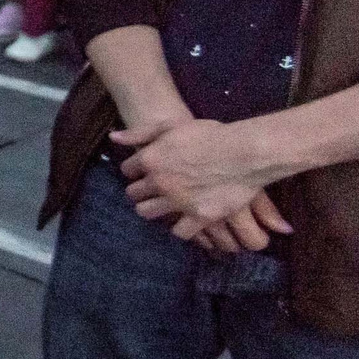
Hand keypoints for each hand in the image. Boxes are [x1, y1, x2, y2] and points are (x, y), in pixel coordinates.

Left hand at [116, 117, 294, 244]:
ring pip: (148, 213)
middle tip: (152, 190)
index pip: (127, 170)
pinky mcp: (198, 217)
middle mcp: (158, 183)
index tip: (144, 170)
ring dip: (152, 210)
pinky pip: (178, 232)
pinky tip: (185, 221)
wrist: (245, 153)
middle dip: (139, 191)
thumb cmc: (210, 134)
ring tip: (162, 205)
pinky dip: (180, 228)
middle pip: (133, 194)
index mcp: (149, 159)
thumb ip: (140, 133)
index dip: (136, 170)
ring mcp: (177, 202)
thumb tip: (113, 137)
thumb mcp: (172, 126)